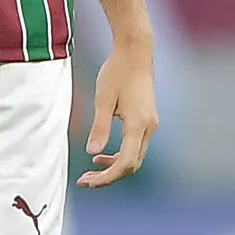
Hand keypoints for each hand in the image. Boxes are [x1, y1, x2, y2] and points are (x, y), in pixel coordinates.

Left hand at [78, 41, 157, 186]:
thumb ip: (100, 127)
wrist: (135, 52)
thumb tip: (92, 152)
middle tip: (85, 181)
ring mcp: (150, 125)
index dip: (106, 177)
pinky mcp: (147, 121)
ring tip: (91, 170)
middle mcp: (148, 128)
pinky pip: (135, 147)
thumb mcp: (103, 99)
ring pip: (134, 158)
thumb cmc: (117, 72)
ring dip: (113, 167)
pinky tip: (101, 154)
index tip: (87, 181)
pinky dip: (119, 156)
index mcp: (138, 124)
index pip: (125, 163)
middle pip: (131, 165)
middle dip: (108, 177)